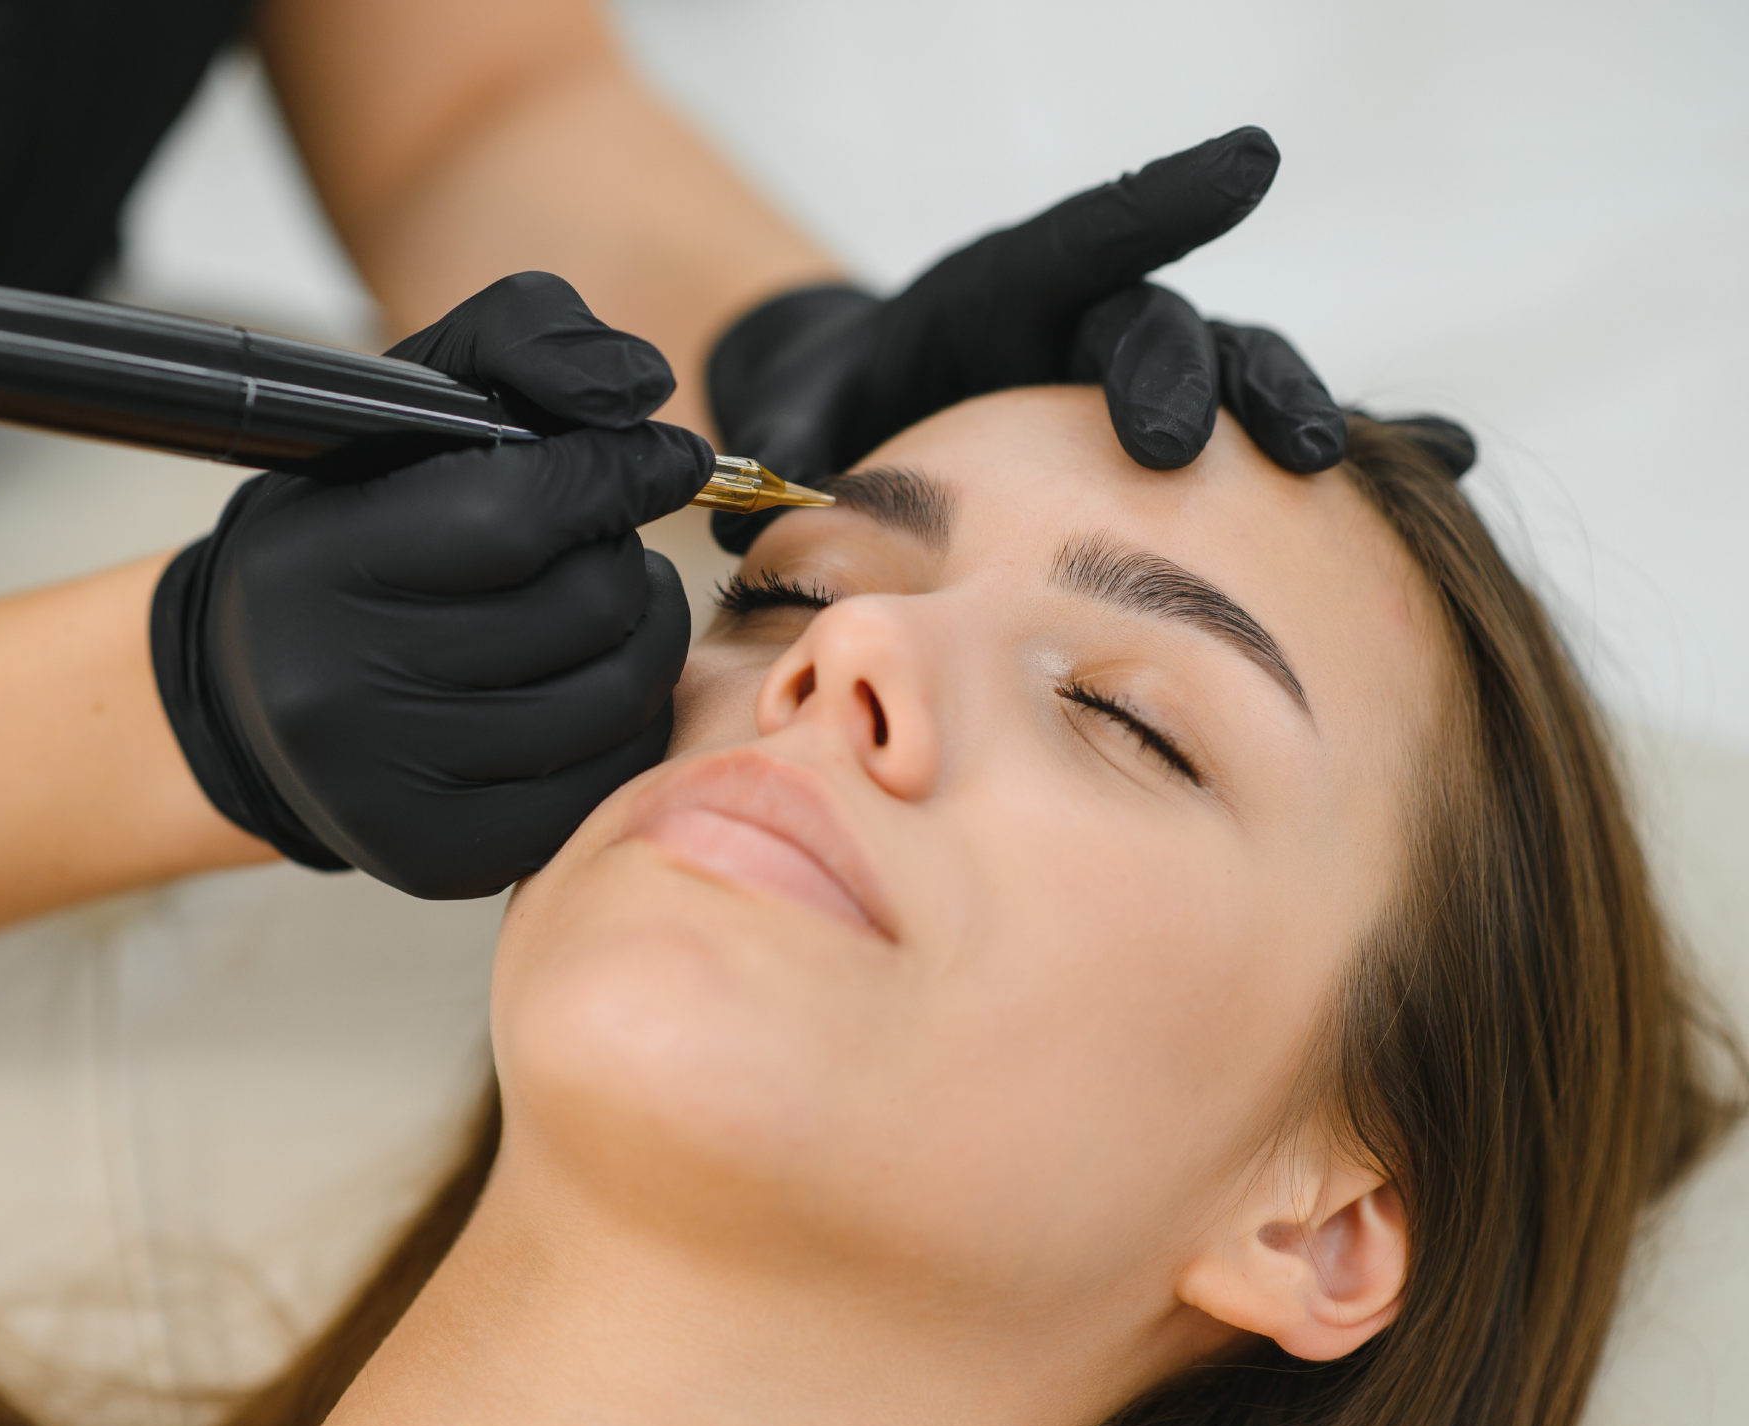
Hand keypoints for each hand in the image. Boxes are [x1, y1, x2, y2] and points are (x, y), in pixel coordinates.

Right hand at [151, 273, 711, 897]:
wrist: (251, 697)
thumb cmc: (349, 538)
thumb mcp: (401, 410)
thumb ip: (519, 345)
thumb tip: (642, 391)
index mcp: (320, 565)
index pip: (518, 513)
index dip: (618, 476)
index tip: (664, 459)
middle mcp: (341, 688)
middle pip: (582, 610)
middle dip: (625, 557)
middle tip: (609, 542)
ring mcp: (391, 787)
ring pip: (615, 697)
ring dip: (645, 634)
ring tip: (613, 605)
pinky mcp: (437, 859)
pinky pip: (606, 778)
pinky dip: (630, 720)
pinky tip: (595, 681)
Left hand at [707, 127, 1344, 550]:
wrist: (885, 421)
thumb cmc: (844, 422)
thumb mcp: (798, 432)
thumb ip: (786, 453)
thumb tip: (753, 493)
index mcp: (994, 299)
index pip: (1076, 243)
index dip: (1161, 203)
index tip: (1253, 165)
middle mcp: (1082, 330)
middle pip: (1155, 326)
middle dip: (1185, 375)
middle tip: (1188, 443)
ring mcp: (1138, 384)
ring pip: (1233, 373)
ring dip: (1289, 408)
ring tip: (1344, 460)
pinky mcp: (1176, 438)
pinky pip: (1263, 439)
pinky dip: (1355, 447)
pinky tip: (1440, 458)